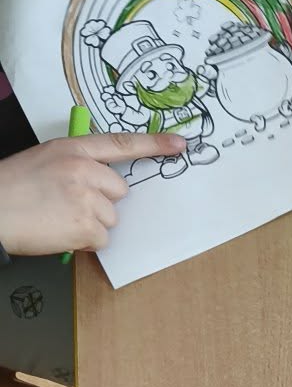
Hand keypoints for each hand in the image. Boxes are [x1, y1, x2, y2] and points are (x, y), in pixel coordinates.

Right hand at [0, 134, 184, 254]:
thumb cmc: (10, 187)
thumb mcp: (44, 160)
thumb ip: (76, 166)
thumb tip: (101, 185)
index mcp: (72, 149)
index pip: (120, 144)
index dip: (153, 144)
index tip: (180, 144)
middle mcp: (83, 169)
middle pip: (119, 192)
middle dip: (100, 202)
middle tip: (65, 204)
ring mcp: (86, 198)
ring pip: (111, 218)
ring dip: (90, 224)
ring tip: (57, 218)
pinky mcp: (85, 225)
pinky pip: (102, 239)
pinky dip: (85, 242)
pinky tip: (59, 233)